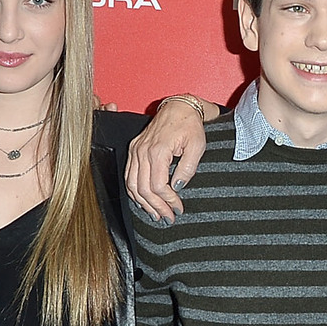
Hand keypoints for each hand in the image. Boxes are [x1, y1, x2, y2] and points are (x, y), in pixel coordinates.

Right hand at [125, 96, 215, 221]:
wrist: (179, 107)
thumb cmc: (189, 125)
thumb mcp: (197, 147)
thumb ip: (187, 168)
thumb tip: (177, 187)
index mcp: (158, 150)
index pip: (158, 186)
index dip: (167, 201)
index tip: (178, 209)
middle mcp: (142, 151)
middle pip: (143, 189)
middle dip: (156, 207)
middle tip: (168, 218)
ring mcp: (136, 150)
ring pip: (132, 184)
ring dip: (143, 203)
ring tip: (155, 214)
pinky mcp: (134, 150)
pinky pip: (129, 175)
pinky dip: (134, 191)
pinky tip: (143, 201)